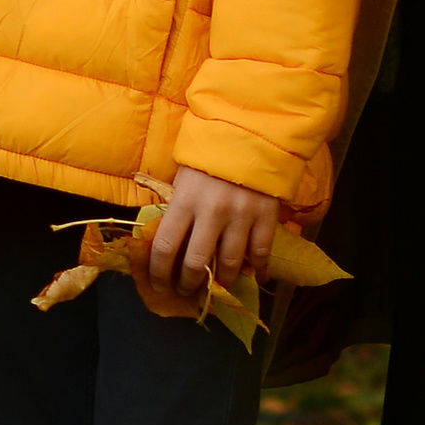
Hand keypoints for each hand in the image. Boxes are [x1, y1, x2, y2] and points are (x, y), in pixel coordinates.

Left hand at [144, 166, 279, 302]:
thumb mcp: (182, 179)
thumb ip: (176, 210)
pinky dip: (258, 270)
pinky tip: (254, 279)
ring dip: (221, 282)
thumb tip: (167, 244)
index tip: (159, 285)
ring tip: (216, 288)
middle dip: (188, 283)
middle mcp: (212, 212)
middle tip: (186, 290)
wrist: (249, 134)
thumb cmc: (208, 159)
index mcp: (184, 201)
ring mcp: (242, 216)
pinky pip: (262, 252)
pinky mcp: (266, 216)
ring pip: (230, 264)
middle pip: (196, 263)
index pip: (165, 247)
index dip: (159, 273)